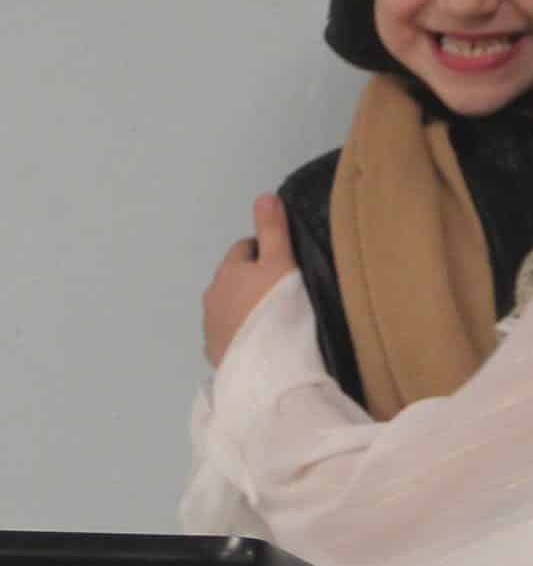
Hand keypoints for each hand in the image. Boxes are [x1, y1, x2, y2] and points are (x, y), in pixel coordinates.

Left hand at [203, 193, 294, 366]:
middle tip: (284, 297)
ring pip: (229, 307)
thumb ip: (273, 230)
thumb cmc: (279, 310)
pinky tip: (261, 345)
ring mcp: (211, 326)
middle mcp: (213, 295)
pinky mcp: (216, 353)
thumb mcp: (282, 263)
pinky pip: (229, 334)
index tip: (287, 268)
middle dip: (252, 282)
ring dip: (245, 309)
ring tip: (274, 324)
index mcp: (230, 270)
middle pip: (234, 278)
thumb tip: (264, 196)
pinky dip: (242, 334)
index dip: (267, 253)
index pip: (246, 248)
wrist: (267, 369)